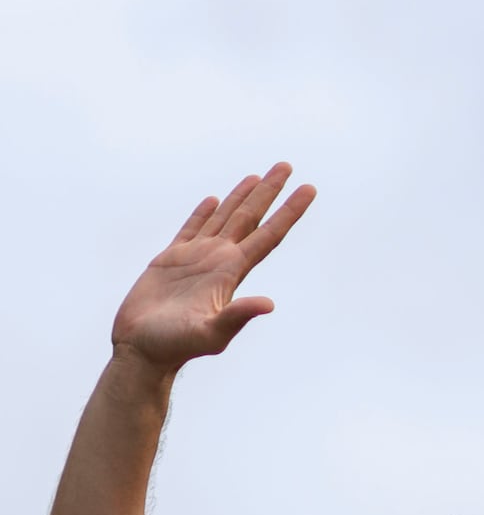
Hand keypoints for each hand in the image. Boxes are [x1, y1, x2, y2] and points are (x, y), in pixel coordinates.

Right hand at [110, 164, 315, 373]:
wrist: (143, 349)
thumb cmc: (176, 346)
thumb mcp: (211, 333)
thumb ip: (237, 317)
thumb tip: (268, 304)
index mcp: (232, 271)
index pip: (269, 235)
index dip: (289, 211)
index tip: (309, 188)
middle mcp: (219, 260)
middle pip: (250, 218)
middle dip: (270, 192)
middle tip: (287, 165)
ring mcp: (196, 258)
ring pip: (224, 218)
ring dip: (241, 197)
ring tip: (258, 177)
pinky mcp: (170, 260)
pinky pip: (191, 228)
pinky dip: (203, 213)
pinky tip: (214, 200)